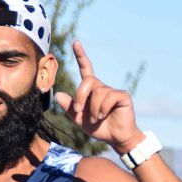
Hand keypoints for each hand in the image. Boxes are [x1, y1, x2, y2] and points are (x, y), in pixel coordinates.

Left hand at [55, 40, 142, 154]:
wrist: (116, 139)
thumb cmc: (99, 128)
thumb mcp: (79, 119)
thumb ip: (70, 108)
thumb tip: (58, 94)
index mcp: (91, 90)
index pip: (86, 68)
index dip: (81, 55)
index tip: (76, 42)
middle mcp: (102, 87)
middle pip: (88, 82)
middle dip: (80, 97)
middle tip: (80, 111)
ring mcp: (113, 91)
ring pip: (98, 92)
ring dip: (93, 109)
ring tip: (97, 118)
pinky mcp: (123, 96)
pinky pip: (109, 97)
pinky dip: (103, 108)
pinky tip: (105, 115)